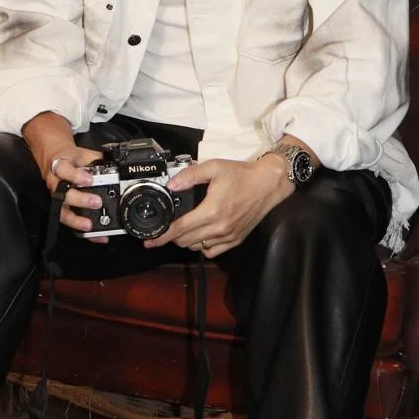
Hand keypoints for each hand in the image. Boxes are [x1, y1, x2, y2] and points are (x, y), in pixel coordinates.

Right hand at [21, 111, 107, 239]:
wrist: (53, 158)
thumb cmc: (69, 158)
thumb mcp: (82, 153)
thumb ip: (96, 159)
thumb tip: (116, 164)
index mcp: (60, 167)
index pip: (64, 170)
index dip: (76, 176)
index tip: (90, 180)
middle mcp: (55, 184)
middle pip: (63, 194)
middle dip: (80, 200)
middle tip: (96, 202)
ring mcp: (56, 198)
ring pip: (61, 211)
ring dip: (76, 220)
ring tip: (89, 226)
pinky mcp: (59, 208)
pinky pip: (69, 220)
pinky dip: (81, 229)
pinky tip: (94, 235)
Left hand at [146, 156, 291, 256]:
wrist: (268, 184)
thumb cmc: (242, 175)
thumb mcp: (214, 167)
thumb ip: (190, 175)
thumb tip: (171, 184)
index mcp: (212, 211)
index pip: (180, 229)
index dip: (162, 236)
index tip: (150, 241)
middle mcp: (219, 228)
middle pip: (185, 241)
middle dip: (172, 236)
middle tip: (167, 228)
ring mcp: (228, 236)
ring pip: (197, 247)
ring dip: (186, 241)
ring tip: (183, 228)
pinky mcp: (236, 239)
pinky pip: (212, 251)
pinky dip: (202, 245)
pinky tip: (200, 235)